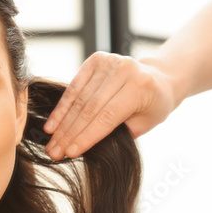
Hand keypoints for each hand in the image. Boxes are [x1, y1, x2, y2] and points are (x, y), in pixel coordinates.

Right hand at [43, 53, 176, 159]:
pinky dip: (62, 107)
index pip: (107, 117)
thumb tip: (83, 146)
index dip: (86, 137)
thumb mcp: (143, 124)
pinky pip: (74, 87)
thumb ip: (118, 133)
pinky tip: (52, 125)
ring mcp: (108, 62)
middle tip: (54, 153)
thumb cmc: (153, 106)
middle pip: (89, 108)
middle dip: (69, 133)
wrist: (159, 79)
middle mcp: (123, 70)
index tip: (70, 153)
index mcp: (140, 87)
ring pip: (79, 99)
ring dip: (62, 124)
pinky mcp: (97, 59)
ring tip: (51, 144)